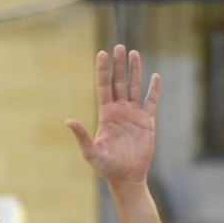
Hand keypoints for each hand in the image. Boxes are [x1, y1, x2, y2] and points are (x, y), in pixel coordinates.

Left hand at [66, 45, 159, 185]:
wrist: (126, 176)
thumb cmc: (106, 167)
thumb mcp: (91, 152)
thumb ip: (81, 136)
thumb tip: (68, 121)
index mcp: (105, 115)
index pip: (104, 87)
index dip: (103, 70)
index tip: (102, 53)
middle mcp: (119, 111)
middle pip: (119, 82)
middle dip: (118, 65)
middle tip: (119, 46)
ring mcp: (133, 115)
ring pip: (134, 87)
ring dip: (135, 71)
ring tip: (134, 53)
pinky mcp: (147, 122)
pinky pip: (151, 101)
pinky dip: (153, 89)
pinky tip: (155, 76)